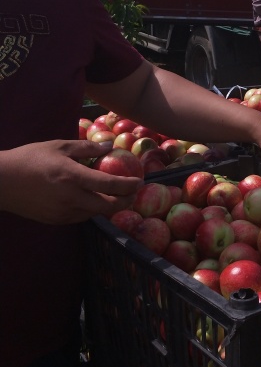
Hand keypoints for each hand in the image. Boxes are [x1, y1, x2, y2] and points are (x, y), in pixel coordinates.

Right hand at [0, 140, 143, 224]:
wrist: (0, 182)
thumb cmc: (29, 159)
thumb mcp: (59, 146)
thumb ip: (87, 148)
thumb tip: (109, 147)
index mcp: (73, 177)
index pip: (110, 185)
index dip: (129, 185)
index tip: (140, 182)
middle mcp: (71, 198)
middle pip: (108, 206)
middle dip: (126, 201)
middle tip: (134, 194)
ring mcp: (63, 212)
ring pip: (96, 213)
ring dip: (110, 207)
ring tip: (117, 196)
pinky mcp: (56, 220)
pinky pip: (82, 217)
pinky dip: (92, 210)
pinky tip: (94, 200)